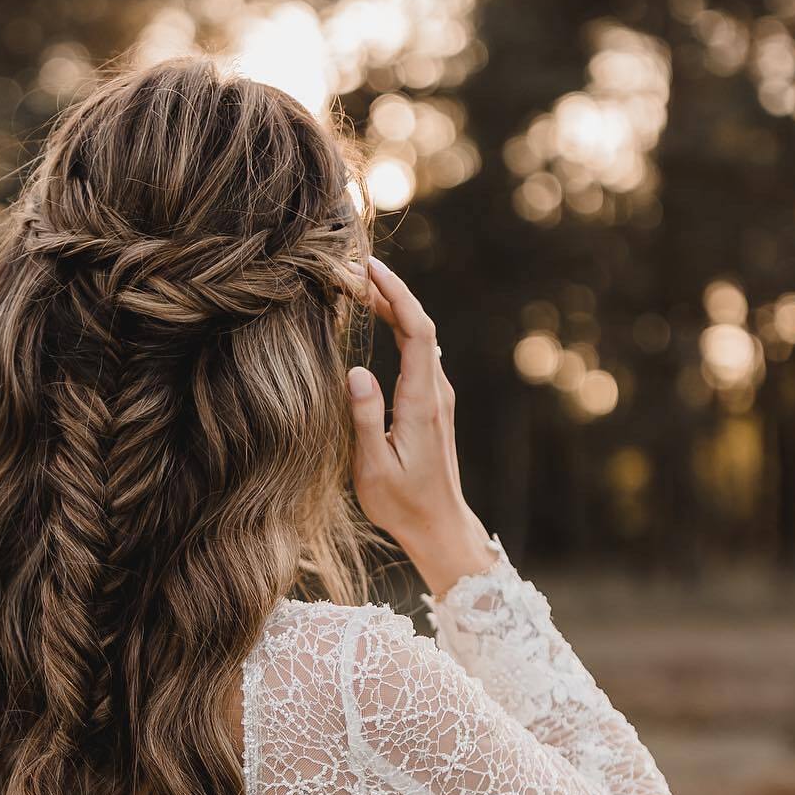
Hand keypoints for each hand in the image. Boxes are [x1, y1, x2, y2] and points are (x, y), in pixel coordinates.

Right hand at [347, 258, 495, 598]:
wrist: (438, 525)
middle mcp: (435, 393)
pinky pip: (418, 352)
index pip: (416, 331)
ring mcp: (438, 397)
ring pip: (420, 337)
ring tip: (362, 287)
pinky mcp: (433, 405)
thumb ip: (365, 418)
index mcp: (421, 402)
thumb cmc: (402, 504)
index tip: (369, 269)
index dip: (396, 294)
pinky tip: (379, 321)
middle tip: (356, 270)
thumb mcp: (374, 468)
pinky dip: (398, 328)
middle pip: (420, 325)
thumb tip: (356, 371)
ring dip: (394, 307)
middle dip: (391, 292)